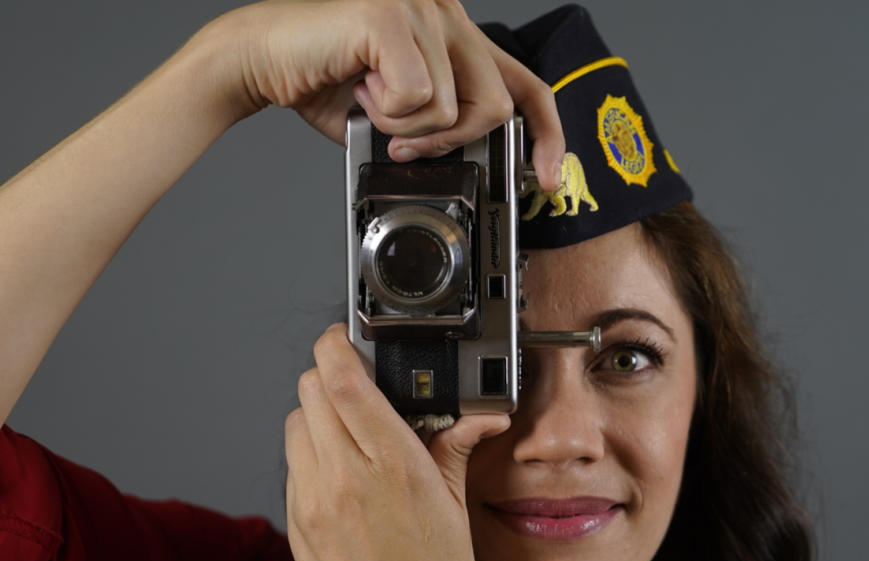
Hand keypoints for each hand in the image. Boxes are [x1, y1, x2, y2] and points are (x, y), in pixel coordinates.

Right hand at [202, 0, 563, 189]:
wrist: (264, 59)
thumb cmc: (328, 84)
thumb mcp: (403, 114)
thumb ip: (445, 124)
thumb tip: (477, 156)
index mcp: (457, 35)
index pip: (526, 83)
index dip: (548, 135)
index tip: (547, 178)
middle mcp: (448, 11)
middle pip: (494, 107)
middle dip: (448, 142)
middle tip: (404, 143)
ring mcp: (423, 7)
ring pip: (453, 109)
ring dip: (407, 129)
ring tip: (371, 104)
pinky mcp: (393, 16)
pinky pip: (417, 98)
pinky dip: (386, 114)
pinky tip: (359, 90)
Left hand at [285, 322, 508, 560]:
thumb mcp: (455, 510)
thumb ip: (453, 450)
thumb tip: (479, 417)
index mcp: (394, 466)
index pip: (342, 380)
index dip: (335, 345)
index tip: (343, 338)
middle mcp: (345, 479)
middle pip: (310, 392)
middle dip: (330, 379)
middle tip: (355, 391)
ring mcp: (312, 504)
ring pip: (294, 426)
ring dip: (316, 418)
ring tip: (347, 438)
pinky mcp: (295, 527)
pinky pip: (291, 467)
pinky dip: (308, 457)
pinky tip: (338, 477)